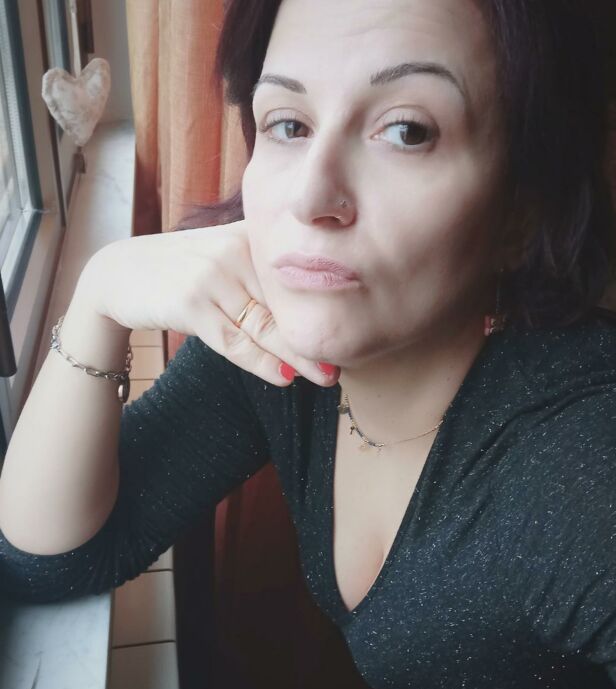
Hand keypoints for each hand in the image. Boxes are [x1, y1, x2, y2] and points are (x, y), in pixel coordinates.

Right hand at [78, 220, 339, 387]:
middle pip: (285, 304)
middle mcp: (235, 251)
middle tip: (344, 363)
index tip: (348, 332)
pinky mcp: (191, 302)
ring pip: (264, 325)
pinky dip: (261, 362)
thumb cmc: (180, 270)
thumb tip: (308, 312)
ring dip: (297, 355)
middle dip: (315, 336)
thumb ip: (261, 276)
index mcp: (250, 236)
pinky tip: (284, 376)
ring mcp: (212, 275)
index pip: (294, 279)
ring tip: (325, 375)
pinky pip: (235, 341)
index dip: (322, 308)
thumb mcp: (223, 258)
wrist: (118, 274)